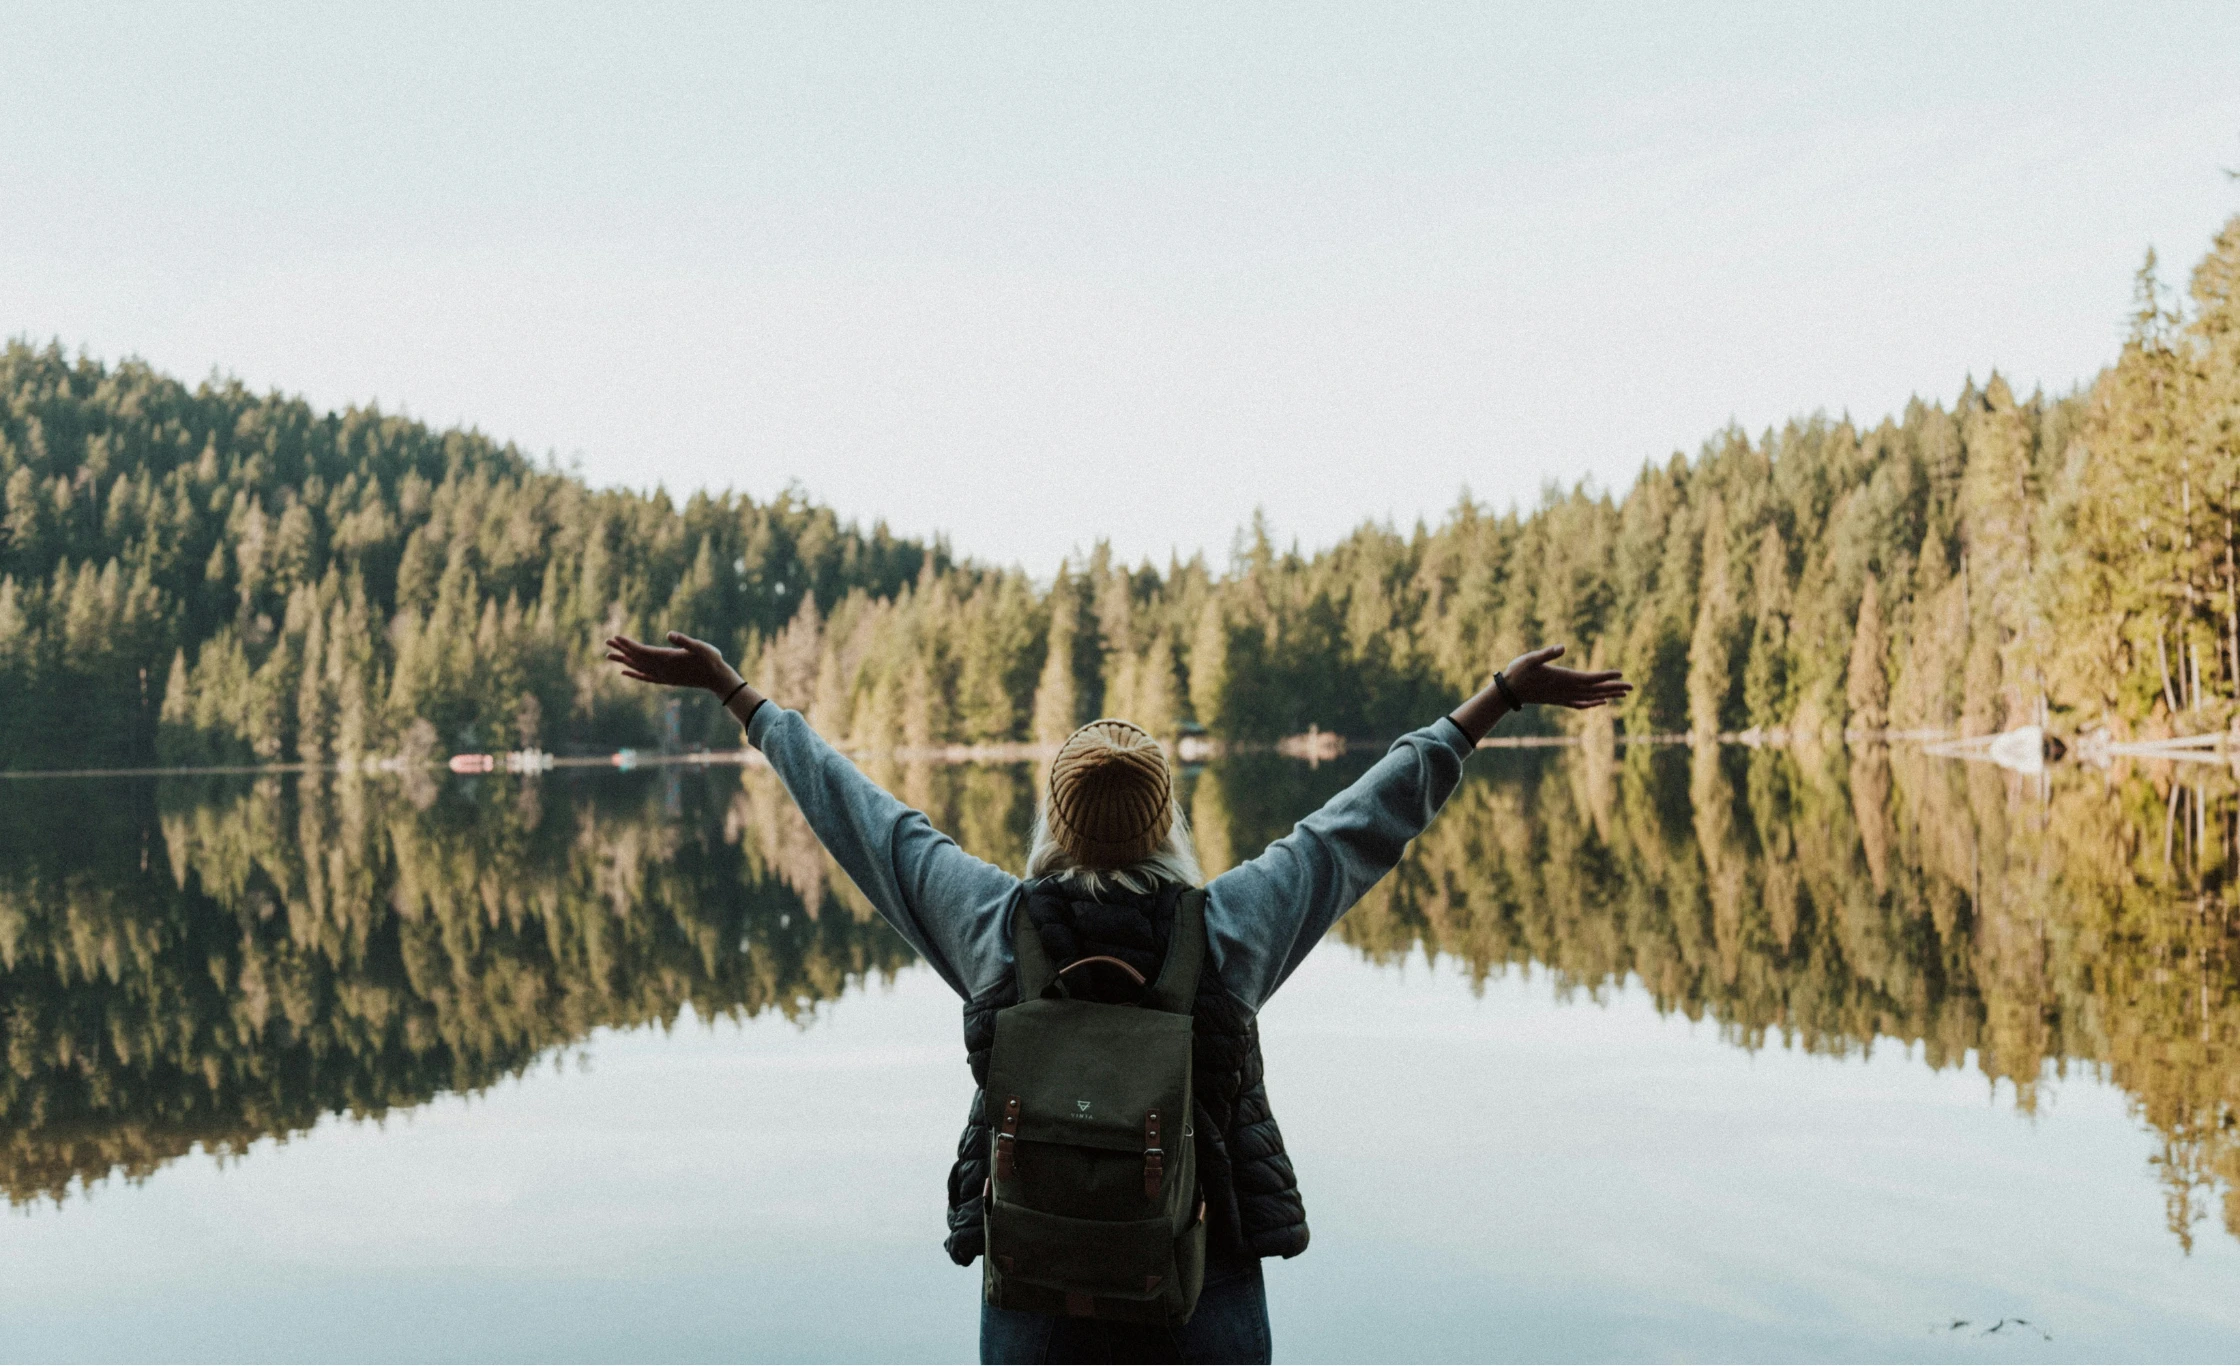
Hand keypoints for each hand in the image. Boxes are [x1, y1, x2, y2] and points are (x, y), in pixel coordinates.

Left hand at [604, 632, 742, 695]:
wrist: (716, 679)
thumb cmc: (711, 660)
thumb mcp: (701, 647)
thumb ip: (685, 641)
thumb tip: (669, 634)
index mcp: (668, 659)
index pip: (642, 651)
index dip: (628, 644)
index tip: (615, 637)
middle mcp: (662, 669)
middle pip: (636, 659)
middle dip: (621, 650)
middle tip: (606, 642)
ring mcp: (663, 676)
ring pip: (638, 668)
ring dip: (623, 661)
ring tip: (609, 656)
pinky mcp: (666, 680)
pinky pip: (645, 677)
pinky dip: (634, 674)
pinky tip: (624, 672)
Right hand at [1500, 644, 1630, 709]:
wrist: (1508, 692)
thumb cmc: (1518, 672)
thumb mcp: (1530, 658)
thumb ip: (1547, 653)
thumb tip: (1562, 646)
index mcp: (1563, 678)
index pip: (1589, 678)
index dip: (1606, 676)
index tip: (1621, 674)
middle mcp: (1566, 690)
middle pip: (1595, 690)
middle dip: (1614, 687)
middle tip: (1632, 687)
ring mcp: (1563, 697)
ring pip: (1591, 697)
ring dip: (1608, 694)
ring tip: (1623, 694)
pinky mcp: (1559, 700)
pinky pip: (1580, 704)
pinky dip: (1593, 703)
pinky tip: (1601, 703)